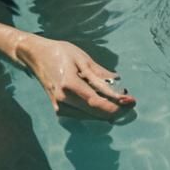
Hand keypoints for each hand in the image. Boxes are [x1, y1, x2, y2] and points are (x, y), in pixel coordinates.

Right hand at [13, 34, 135, 119]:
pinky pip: (83, 114)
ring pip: (90, 116)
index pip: (97, 103)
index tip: (132, 102)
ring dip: (107, 110)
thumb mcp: (83, 59)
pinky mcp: (60, 110)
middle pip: (95, 114)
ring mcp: (60, 108)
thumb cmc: (60, 53)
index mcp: (69, 86)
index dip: (116, 106)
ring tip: (120, 98)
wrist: (36, 57)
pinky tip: (105, 100)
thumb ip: (100, 74)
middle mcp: (63, 101)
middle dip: (116, 110)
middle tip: (130, 101)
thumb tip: (118, 83)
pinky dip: (96, 109)